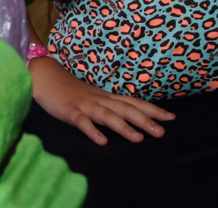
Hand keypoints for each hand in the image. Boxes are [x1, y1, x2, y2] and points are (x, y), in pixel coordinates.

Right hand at [30, 57, 174, 144]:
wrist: (45, 76)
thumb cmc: (71, 90)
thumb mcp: (94, 97)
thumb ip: (109, 107)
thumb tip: (130, 117)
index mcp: (107, 96)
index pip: (134, 102)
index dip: (152, 109)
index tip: (171, 118)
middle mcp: (100, 99)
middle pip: (126, 109)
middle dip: (145, 120)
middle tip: (162, 132)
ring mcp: (85, 104)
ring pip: (107, 115)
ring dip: (123, 127)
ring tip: (138, 138)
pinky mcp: (69, 111)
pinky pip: (82, 122)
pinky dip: (92, 131)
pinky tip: (102, 142)